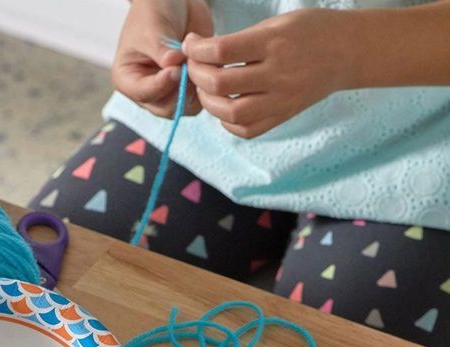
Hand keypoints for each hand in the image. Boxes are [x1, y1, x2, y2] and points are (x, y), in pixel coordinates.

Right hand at [112, 0, 212, 116]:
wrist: (174, 2)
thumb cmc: (153, 11)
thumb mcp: (152, 28)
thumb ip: (161, 50)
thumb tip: (173, 65)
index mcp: (128, 80)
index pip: (144, 95)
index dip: (162, 85)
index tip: (176, 68)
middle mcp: (147, 91)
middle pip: (166, 108)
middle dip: (181, 89)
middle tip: (191, 64)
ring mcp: (168, 92)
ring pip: (185, 107)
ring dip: (196, 87)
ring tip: (197, 61)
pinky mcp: (187, 88)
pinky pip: (200, 99)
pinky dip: (207, 86)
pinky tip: (206, 65)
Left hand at [183, 9, 351, 137]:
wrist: (347, 52)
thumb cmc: (309, 31)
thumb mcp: (276, 24)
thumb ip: (242, 40)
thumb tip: (202, 53)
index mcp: (274, 43)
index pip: (222, 50)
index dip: (197, 49)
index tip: (191, 45)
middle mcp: (277, 74)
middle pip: (221, 83)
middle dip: (197, 75)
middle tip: (193, 68)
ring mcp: (280, 100)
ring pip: (231, 112)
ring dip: (209, 102)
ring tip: (205, 89)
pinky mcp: (283, 116)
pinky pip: (247, 130)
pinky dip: (228, 123)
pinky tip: (223, 109)